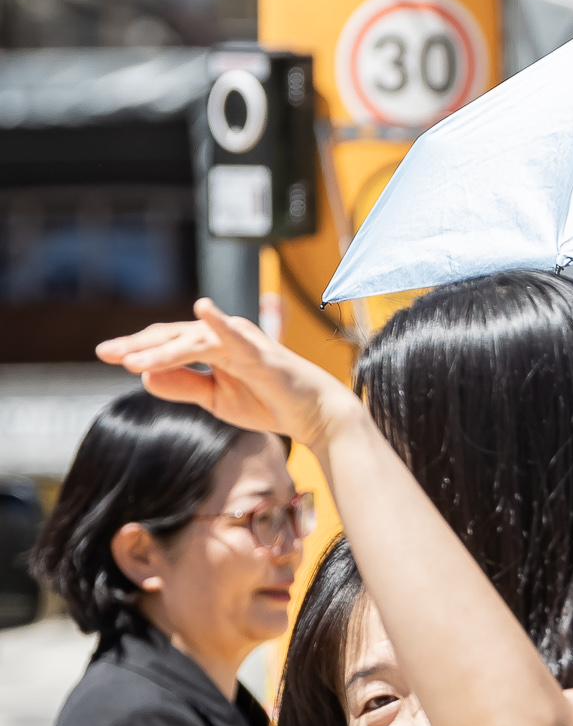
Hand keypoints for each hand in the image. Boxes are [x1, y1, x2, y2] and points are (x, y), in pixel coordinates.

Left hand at [98, 298, 356, 447]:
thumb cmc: (271, 403)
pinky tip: (203, 308)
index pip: (167, 343)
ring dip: (161, 351)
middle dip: (138, 345)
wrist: (315, 416)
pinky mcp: (260, 353)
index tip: (106, 355)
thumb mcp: (215, 399)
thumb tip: (144, 377)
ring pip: (193, 341)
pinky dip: (219, 322)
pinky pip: (235, 336)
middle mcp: (225, 337)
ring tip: (131, 362)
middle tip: (105, 353)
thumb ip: (182, 386)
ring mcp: (242, 342)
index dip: (137, 348)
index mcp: (214, 347)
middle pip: (173, 335)